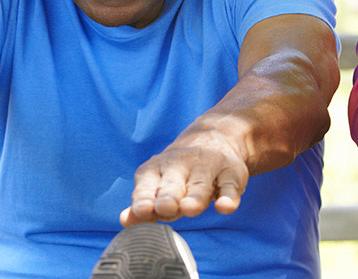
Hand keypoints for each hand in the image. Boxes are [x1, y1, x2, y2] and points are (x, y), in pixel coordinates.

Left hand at [119, 129, 248, 226]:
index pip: (147, 184)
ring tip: (190, 209)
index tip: (141, 210)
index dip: (143, 198)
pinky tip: (224, 207)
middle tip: (164, 208)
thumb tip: (125, 221)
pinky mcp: (231, 173)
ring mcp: (208, 167)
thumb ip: (143, 204)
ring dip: (195, 198)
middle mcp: (180, 165)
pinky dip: (228, 197)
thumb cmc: (178, 174)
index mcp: (157, 169)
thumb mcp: (158, 184)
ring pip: (200, 185)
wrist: (214, 136)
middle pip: (172, 184)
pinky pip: (230, 186)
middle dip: (167, 197)